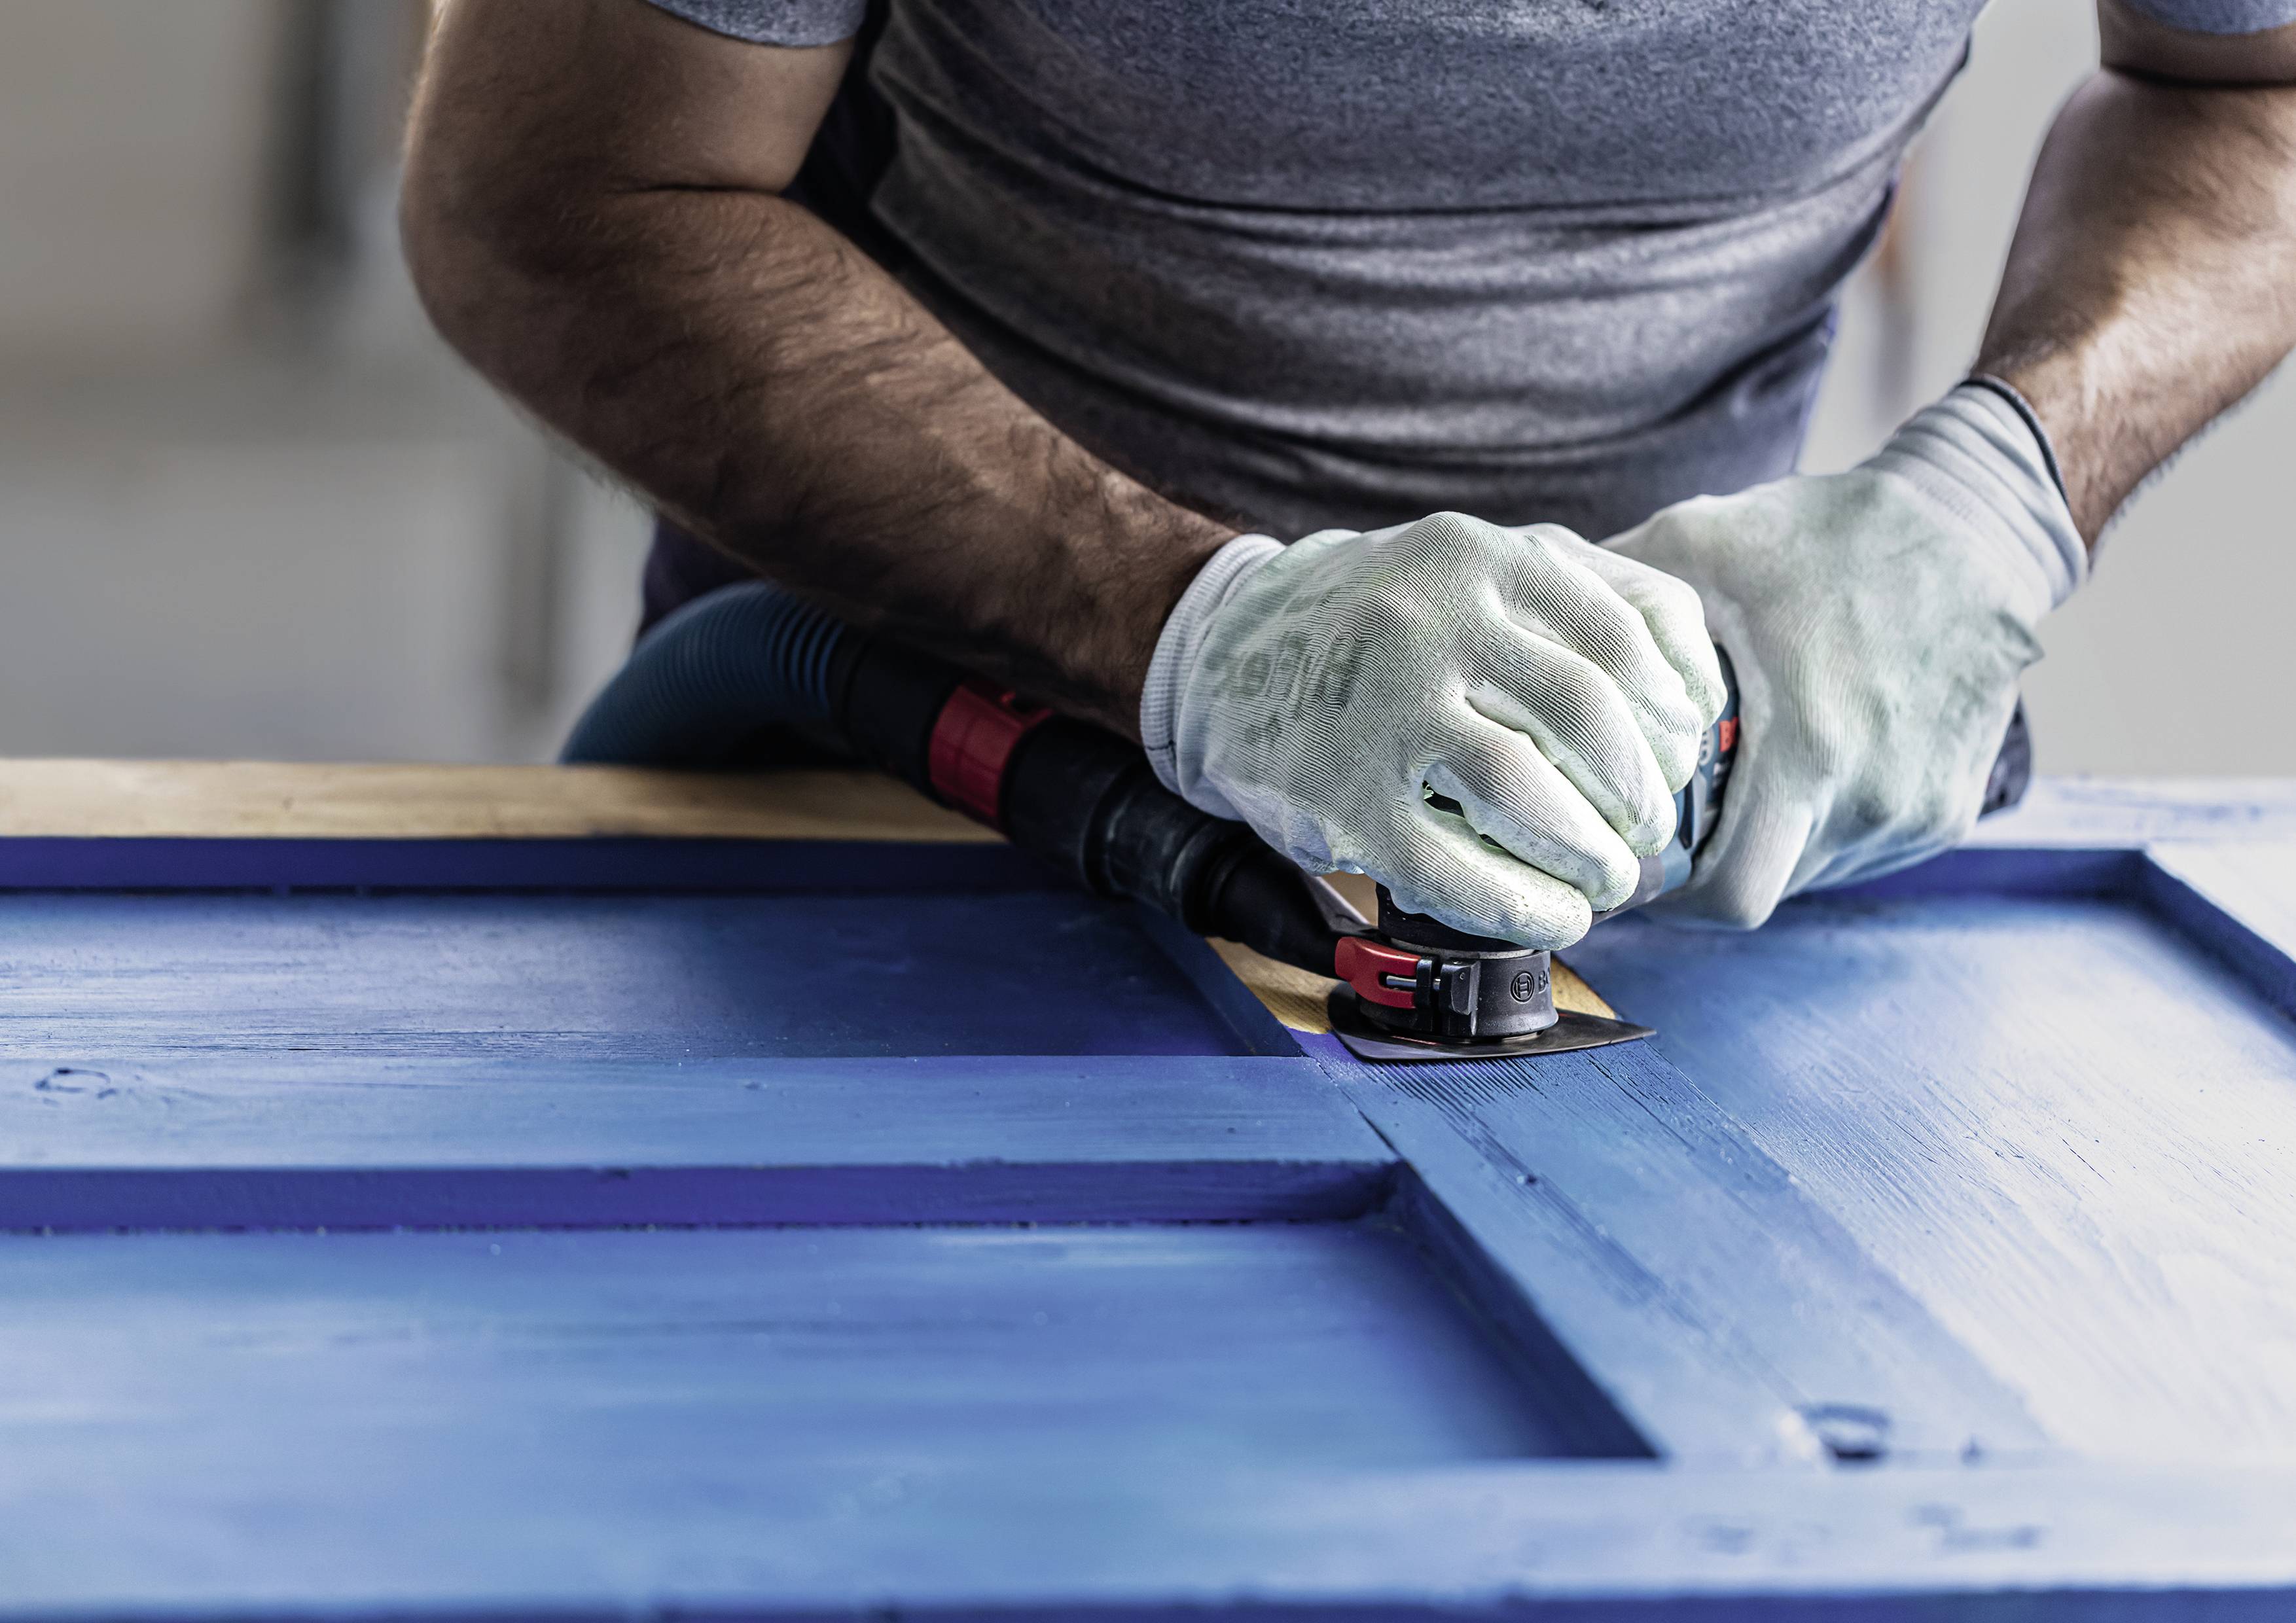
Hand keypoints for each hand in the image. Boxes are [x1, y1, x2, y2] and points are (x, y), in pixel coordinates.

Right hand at [1140, 511, 1724, 946]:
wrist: (1223, 651)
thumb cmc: (1380, 620)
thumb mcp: (1475, 567)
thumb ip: (1584, 596)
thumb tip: (1696, 695)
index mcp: (1478, 558)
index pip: (1623, 636)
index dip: (1672, 715)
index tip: (1679, 761)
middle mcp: (1429, 620)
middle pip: (1589, 717)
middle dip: (1640, 794)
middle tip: (1647, 833)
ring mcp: (1380, 709)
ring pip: (1527, 793)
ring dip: (1590, 853)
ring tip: (1606, 880)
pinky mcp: (1341, 798)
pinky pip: (1453, 870)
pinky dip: (1523, 906)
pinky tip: (1552, 915)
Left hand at [1605, 383, 2086, 926]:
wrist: (1975, 523)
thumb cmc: (1826, 532)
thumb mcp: (1700, 544)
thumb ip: (1610, 601)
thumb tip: (1521, 641)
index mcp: (1811, 750)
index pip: (1727, 896)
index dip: (1670, 897)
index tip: (1629, 861)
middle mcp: (1870, 798)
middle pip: (1763, 892)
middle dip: (1706, 874)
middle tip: (1664, 829)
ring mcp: (1917, 810)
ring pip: (1809, 872)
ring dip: (1761, 845)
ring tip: (1729, 786)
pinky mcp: (1949, 808)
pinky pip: (1858, 847)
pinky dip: (1815, 825)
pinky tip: (1795, 768)